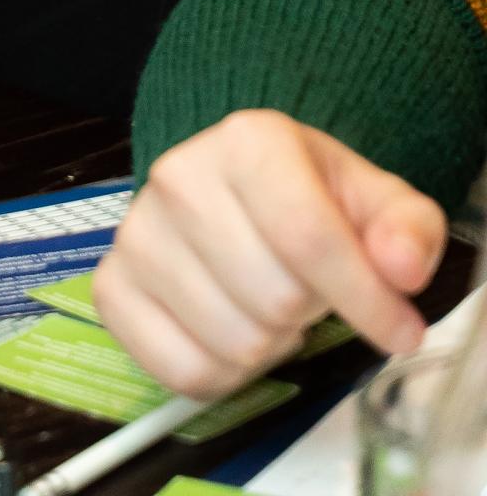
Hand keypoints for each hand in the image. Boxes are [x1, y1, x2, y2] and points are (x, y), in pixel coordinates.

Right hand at [96, 113, 445, 396]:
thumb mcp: (374, 199)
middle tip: (308, 291)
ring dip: (269, 345)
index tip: (401, 329)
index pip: (308, 238)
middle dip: (309, 313)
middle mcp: (178, 176)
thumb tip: (400, 267)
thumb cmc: (309, 197)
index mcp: (247, 141)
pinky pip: (182, 371)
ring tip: (269, 307)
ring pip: (232, 342)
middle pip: (273, 298)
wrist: (233, 191)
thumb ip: (406, 228)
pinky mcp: (112, 286)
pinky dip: (223, 376)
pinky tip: (232, 334)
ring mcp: (136, 232)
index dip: (366, 300)